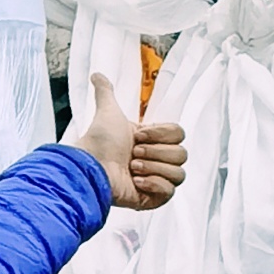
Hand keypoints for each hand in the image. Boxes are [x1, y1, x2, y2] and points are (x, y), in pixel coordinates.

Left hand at [74, 73, 188, 214]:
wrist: (91, 168)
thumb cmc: (98, 143)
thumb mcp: (107, 112)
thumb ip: (106, 93)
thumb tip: (97, 74)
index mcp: (152, 141)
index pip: (179, 134)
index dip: (161, 134)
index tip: (138, 136)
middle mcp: (156, 160)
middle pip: (182, 154)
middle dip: (156, 153)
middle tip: (133, 154)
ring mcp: (156, 180)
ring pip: (179, 174)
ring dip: (154, 168)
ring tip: (132, 169)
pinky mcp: (153, 199)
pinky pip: (170, 192)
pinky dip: (154, 184)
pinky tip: (135, 182)